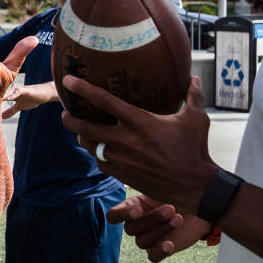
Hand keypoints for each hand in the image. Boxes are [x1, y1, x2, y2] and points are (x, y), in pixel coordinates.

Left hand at [0, 80, 58, 119]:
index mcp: (7, 94)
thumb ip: (10, 111)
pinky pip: (15, 92)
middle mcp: (9, 90)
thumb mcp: (19, 107)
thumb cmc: (32, 98)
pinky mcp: (23, 90)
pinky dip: (9, 95)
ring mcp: (16, 89)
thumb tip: (1, 118)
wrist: (44, 94)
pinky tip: (4, 98)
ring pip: (4, 91)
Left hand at [61, 75, 219, 212]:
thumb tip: (196, 78)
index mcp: (140, 121)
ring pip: (89, 146)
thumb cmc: (195, 149)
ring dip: (82, 137)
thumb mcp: (197, 119)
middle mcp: (126, 139)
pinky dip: (97, 155)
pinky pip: (100, 163)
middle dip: (70, 119)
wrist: (193, 185)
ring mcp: (122, 159)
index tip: (68, 81)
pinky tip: (99, 151)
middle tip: (65, 113)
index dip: (83, 89)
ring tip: (81, 131)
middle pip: (86, 127)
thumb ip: (193, 95)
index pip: (104, 101)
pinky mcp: (122, 175)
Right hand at [109, 194, 211, 261]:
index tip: (138, 210)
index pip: (113, 216)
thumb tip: (139, 176)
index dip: (122, 214)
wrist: (202, 207)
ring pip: (142, 242)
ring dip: (161, 230)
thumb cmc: (181, 193)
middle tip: (171, 208)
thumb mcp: (164, 186)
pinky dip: (160, 251)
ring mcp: (148, 238)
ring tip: (178, 218)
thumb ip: (149, 186)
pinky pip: (153, 257)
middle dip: (152, 219)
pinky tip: (170, 244)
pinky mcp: (160, 249)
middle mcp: (137, 224)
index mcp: (132, 207)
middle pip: (131, 229)